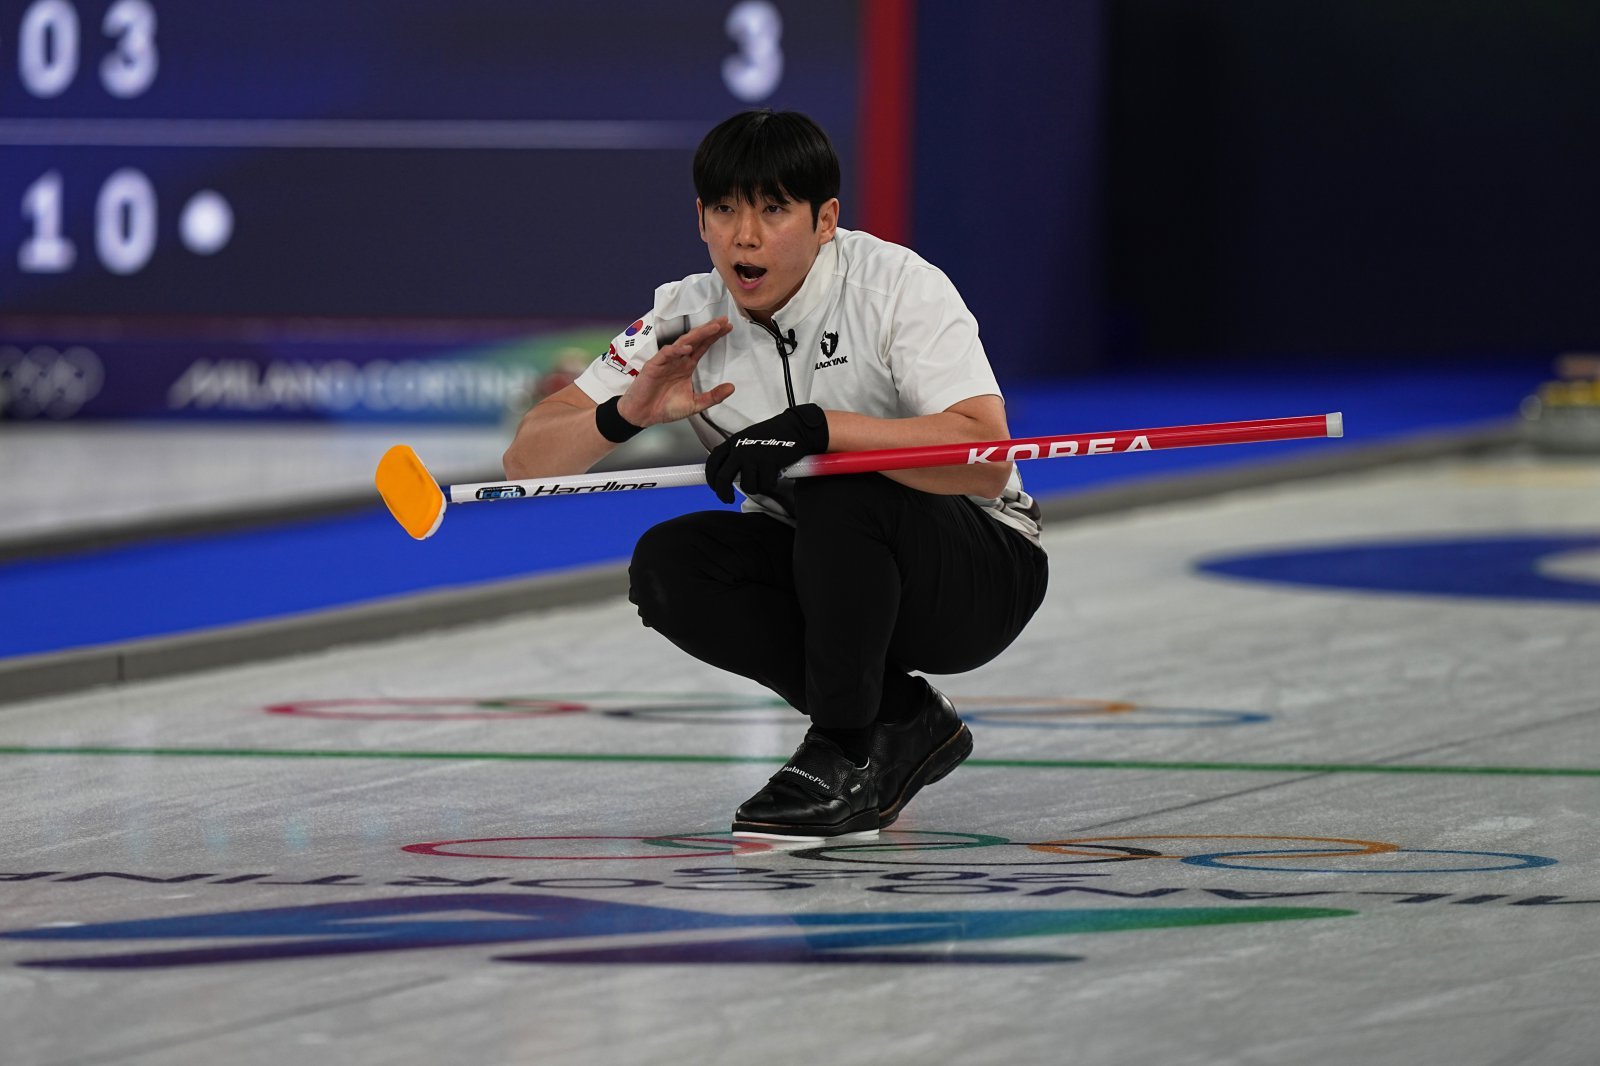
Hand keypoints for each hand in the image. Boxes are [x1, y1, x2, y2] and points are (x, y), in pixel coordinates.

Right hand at [616, 318, 733, 427]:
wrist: (643, 415)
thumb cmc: (664, 408)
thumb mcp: (695, 404)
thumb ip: (713, 396)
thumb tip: (732, 387)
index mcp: (686, 366)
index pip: (703, 346)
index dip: (714, 336)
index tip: (728, 327)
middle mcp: (677, 360)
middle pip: (696, 340)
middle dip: (709, 329)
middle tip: (724, 320)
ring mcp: (666, 361)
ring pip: (683, 342)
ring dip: (698, 334)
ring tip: (712, 328)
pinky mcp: (654, 365)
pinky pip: (666, 354)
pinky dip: (676, 350)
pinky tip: (687, 347)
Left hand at [705, 404, 828, 503]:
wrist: (795, 427)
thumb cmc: (773, 435)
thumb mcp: (748, 439)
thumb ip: (737, 453)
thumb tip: (727, 473)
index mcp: (733, 442)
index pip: (712, 463)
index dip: (710, 479)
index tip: (715, 487)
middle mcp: (740, 449)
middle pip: (723, 479)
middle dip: (724, 494)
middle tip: (728, 499)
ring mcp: (754, 456)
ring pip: (747, 486)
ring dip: (756, 487)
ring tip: (763, 479)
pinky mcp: (768, 463)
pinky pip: (766, 484)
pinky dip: (771, 484)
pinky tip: (775, 475)